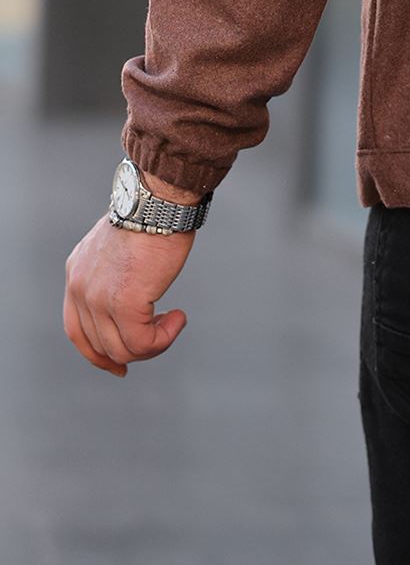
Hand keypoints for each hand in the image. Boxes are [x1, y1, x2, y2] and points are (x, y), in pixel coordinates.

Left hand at [64, 204, 196, 376]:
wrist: (159, 200)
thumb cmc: (150, 215)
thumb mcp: (119, 247)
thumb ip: (114, 273)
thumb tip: (132, 298)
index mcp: (77, 274)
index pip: (77, 331)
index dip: (98, 354)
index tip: (120, 364)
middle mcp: (80, 289)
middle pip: (100, 346)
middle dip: (133, 350)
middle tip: (161, 336)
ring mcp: (98, 299)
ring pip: (122, 350)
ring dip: (154, 343)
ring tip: (173, 322)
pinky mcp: (123, 304)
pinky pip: (143, 342)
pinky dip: (164, 338)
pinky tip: (179, 318)